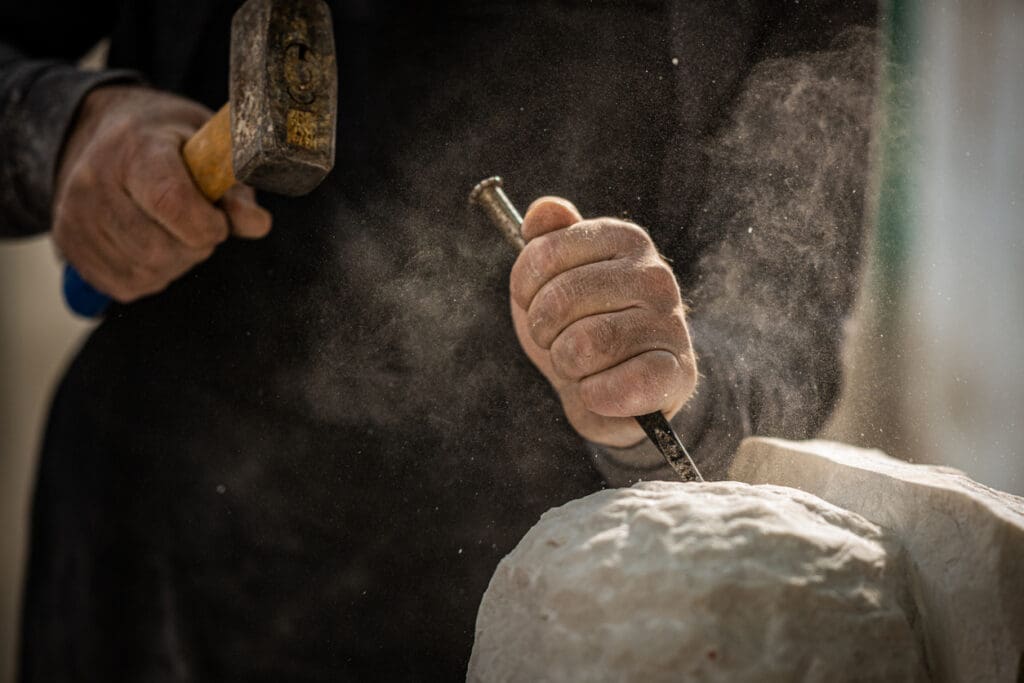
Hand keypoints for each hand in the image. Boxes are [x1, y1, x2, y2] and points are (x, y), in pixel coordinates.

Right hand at [53, 85, 271, 302]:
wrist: (110, 135)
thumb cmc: (172, 143)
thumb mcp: (210, 150)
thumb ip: (235, 191)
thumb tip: (257, 225)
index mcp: (136, 147)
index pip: (169, 200)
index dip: (206, 225)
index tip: (220, 224)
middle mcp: (94, 179)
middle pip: (158, 247)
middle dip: (195, 246)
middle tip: (200, 225)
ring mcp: (74, 213)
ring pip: (145, 270)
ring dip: (176, 262)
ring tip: (175, 230)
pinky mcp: (69, 243)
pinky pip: (127, 284)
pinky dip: (153, 274)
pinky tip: (153, 244)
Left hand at [510, 198, 696, 447]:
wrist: (617, 393)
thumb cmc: (581, 327)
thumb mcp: (553, 279)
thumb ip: (548, 239)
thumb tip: (544, 209)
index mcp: (623, 239)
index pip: (544, 253)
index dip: (525, 289)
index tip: (534, 302)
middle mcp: (654, 273)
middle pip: (559, 300)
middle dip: (544, 333)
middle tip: (561, 341)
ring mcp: (670, 321)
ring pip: (582, 346)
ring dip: (568, 365)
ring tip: (584, 365)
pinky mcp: (678, 372)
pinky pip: (615, 387)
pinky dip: (594, 396)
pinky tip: (603, 391)